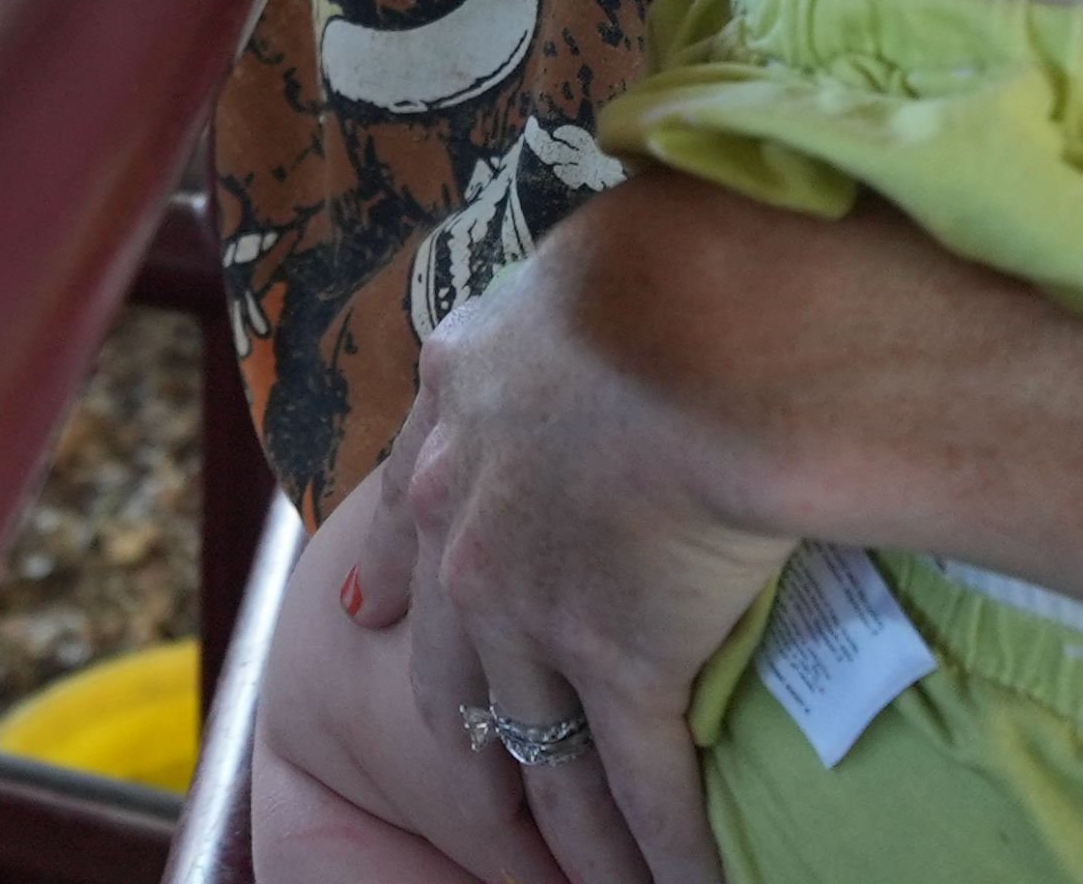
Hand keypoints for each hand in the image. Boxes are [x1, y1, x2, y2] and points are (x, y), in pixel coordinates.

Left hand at [344, 177, 915, 883]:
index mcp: (454, 409)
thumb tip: (623, 257)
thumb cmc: (670, 261)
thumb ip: (570, 298)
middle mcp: (466, 516)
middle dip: (470, 747)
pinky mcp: (616, 660)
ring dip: (568, 831)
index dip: (396, 577)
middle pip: (451, 665)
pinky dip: (662, 850)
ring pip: (537, 747)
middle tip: (486, 809)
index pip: (408, 512)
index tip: (377, 618)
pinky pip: (637, 783)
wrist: (706, 325)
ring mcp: (529, 600)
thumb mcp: (580, 264)